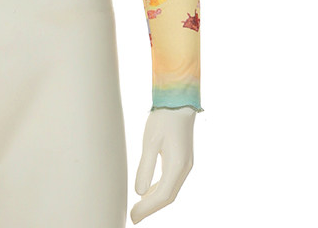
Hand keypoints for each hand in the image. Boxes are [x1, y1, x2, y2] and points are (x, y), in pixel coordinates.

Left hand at [130, 106, 195, 223]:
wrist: (178, 101)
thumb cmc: (163, 119)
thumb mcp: (150, 141)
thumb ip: (145, 167)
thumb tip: (139, 191)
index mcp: (177, 166)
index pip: (162, 196)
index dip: (147, 208)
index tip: (133, 216)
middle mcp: (184, 169)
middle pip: (168, 196)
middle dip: (150, 208)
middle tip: (133, 216)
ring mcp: (185, 165)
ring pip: (170, 190)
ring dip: (155, 200)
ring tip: (138, 208)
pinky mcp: (182, 159)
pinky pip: (171, 181)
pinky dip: (159, 189)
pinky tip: (148, 191)